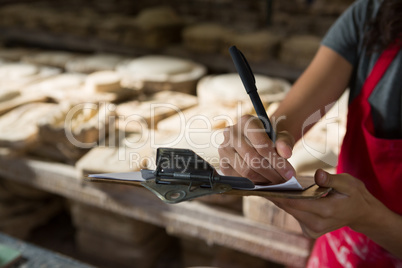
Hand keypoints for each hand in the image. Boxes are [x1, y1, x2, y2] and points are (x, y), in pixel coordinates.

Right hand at [218, 114, 295, 183]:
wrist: (255, 140)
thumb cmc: (270, 138)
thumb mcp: (281, 136)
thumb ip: (285, 142)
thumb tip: (286, 153)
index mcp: (246, 121)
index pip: (262, 144)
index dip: (277, 161)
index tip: (289, 173)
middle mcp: (231, 133)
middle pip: (253, 159)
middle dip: (272, 173)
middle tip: (284, 180)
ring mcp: (223, 148)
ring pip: (245, 170)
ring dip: (263, 179)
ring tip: (276, 181)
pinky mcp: (222, 163)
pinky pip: (238, 178)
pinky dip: (252, 182)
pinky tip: (263, 181)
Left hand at [268, 169, 386, 237]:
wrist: (361, 213)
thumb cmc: (354, 195)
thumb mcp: (348, 183)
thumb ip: (331, 179)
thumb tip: (318, 174)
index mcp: (327, 211)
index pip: (296, 203)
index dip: (280, 194)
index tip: (267, 184)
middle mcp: (317, 224)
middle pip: (289, 208)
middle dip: (277, 195)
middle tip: (263, 181)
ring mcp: (313, 230)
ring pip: (290, 211)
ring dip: (281, 199)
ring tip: (270, 185)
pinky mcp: (309, 230)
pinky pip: (294, 215)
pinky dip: (288, 204)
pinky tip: (282, 193)